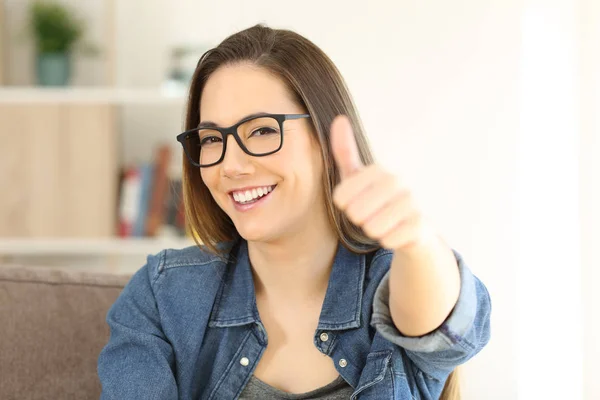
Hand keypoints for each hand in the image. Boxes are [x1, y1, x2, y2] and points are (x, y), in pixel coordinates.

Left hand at [330, 115, 434, 251]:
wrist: (413, 227)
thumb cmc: (378, 200)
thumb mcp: (357, 177)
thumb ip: (345, 151)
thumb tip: (339, 118)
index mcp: (379, 170)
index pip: (341, 196)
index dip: (344, 206)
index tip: (353, 202)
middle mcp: (397, 182)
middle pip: (356, 213)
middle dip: (358, 220)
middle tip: (370, 215)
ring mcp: (412, 202)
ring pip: (372, 228)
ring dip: (373, 231)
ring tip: (383, 224)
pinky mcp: (421, 224)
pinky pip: (389, 240)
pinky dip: (387, 241)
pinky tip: (396, 233)